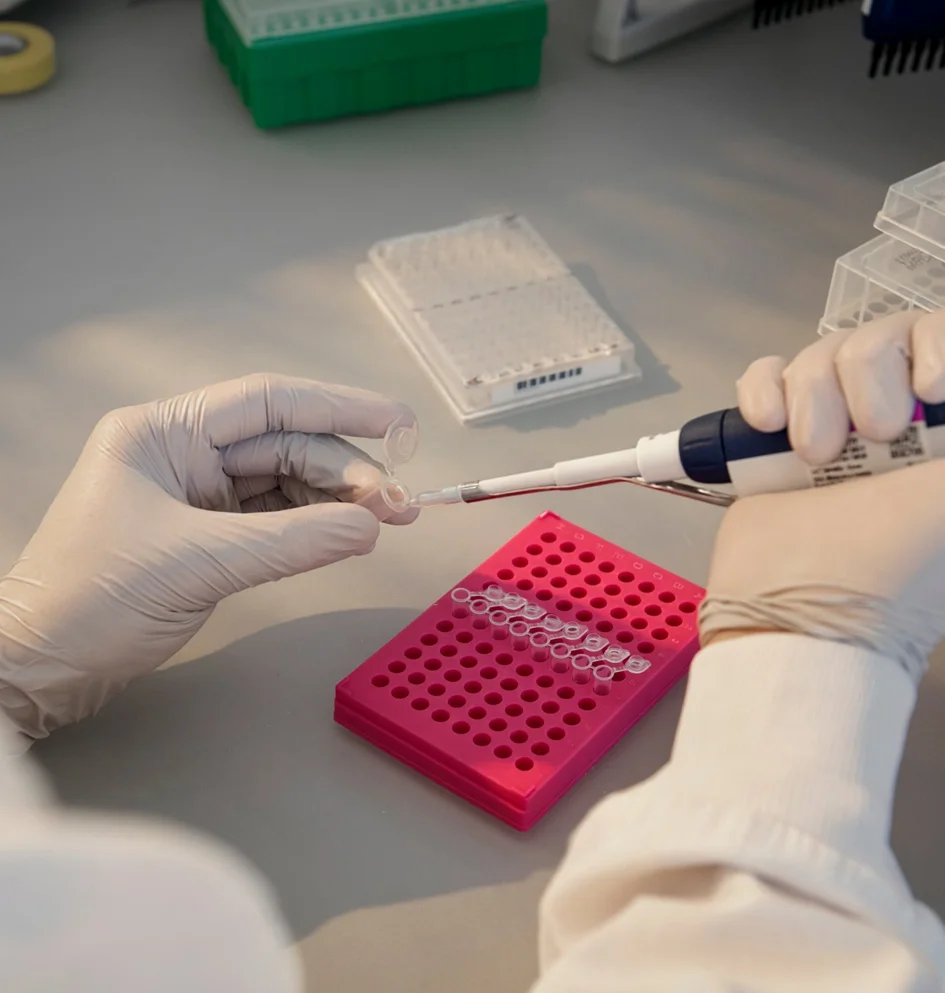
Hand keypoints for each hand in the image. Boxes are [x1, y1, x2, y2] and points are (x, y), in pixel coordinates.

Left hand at [0, 374, 416, 738]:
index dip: (340, 406)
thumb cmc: (93, 600)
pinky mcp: (209, 534)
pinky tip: (351, 532)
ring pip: (287, 482)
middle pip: (286, 445)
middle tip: (399, 503)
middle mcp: (184, 453)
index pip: (268, 403)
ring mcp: (197, 494)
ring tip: (389, 518)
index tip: (397, 423)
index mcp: (165, 432)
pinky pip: (277, 518)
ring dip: (339, 500)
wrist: (42, 666)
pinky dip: (316, 526)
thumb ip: (291, 541)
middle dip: (346, 471)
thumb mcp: (198, 562)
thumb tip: (370, 526)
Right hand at [700, 310, 944, 682]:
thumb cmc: (890, 562)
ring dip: (815, 395)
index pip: (943, 344)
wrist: (794, 611)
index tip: (931, 389)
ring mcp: (832, 424)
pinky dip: (761, 390)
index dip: (937, 348)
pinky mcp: (772, 433)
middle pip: (888, 338)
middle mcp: (895, 422)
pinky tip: (767, 426)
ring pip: (826, 352)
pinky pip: (764, 375)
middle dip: (872, 376)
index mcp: (942, 435)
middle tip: (872, 434)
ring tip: (811, 455)